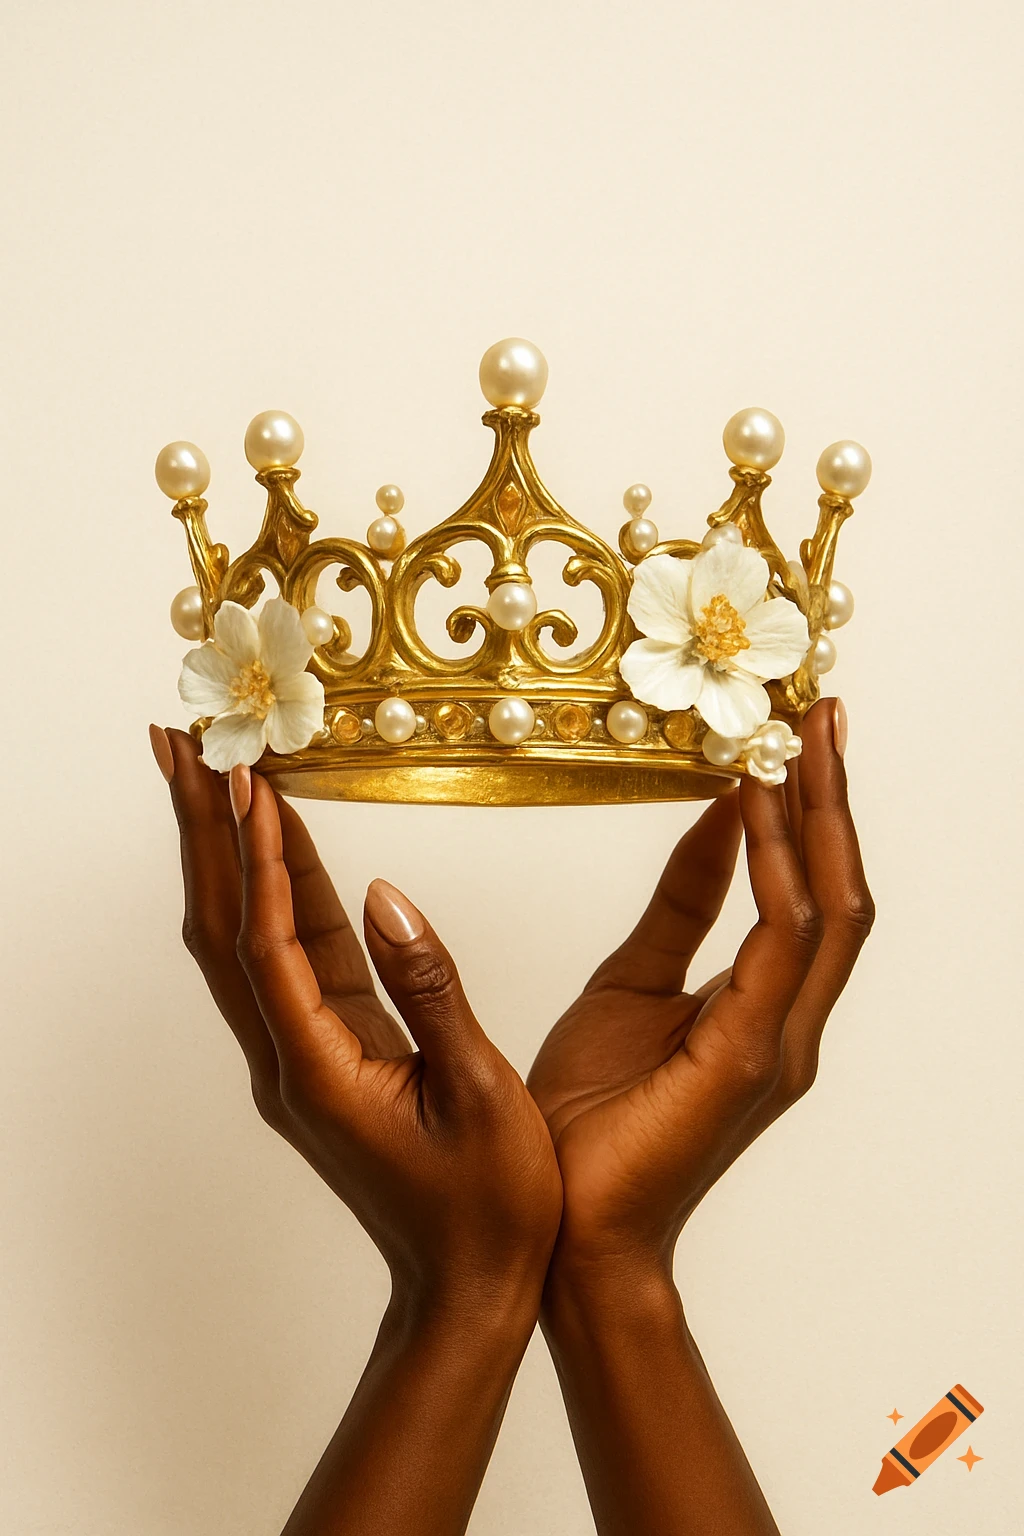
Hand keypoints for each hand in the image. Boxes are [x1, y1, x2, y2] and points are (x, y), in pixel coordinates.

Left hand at [155, 728, 561, 1308]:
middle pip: (220, 927)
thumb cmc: (488, 1209)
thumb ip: (431, 991)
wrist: (468, 1290)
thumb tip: (386, 896)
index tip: (249, 775)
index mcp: (318, 1071)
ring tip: (213, 770)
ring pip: (242, 937)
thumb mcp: (479, 1095)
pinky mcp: (325, 1053)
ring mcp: (300, 1057)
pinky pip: (288, 957)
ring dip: (224, 852)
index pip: (265, 941)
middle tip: (178, 742)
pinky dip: (277, 890)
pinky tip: (281, 841)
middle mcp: (288, 1061)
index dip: (254, 855)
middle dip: (198, 830)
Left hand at [528, 697, 873, 1277]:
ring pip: (827, 910)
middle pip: (839, 891)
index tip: (801, 734)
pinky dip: (775, 870)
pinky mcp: (745, 1058)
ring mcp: (777, 1042)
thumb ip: (680, 908)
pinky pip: (778, 945)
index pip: (812, 891)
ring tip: (798, 740)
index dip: (814, 812)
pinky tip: (754, 808)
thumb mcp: (630, 983)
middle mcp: (788, 1022)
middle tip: (823, 714)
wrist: (566, 1223)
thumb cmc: (592, 1116)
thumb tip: (714, 819)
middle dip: (833, 799)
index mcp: (762, 1006)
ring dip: (816, 819)